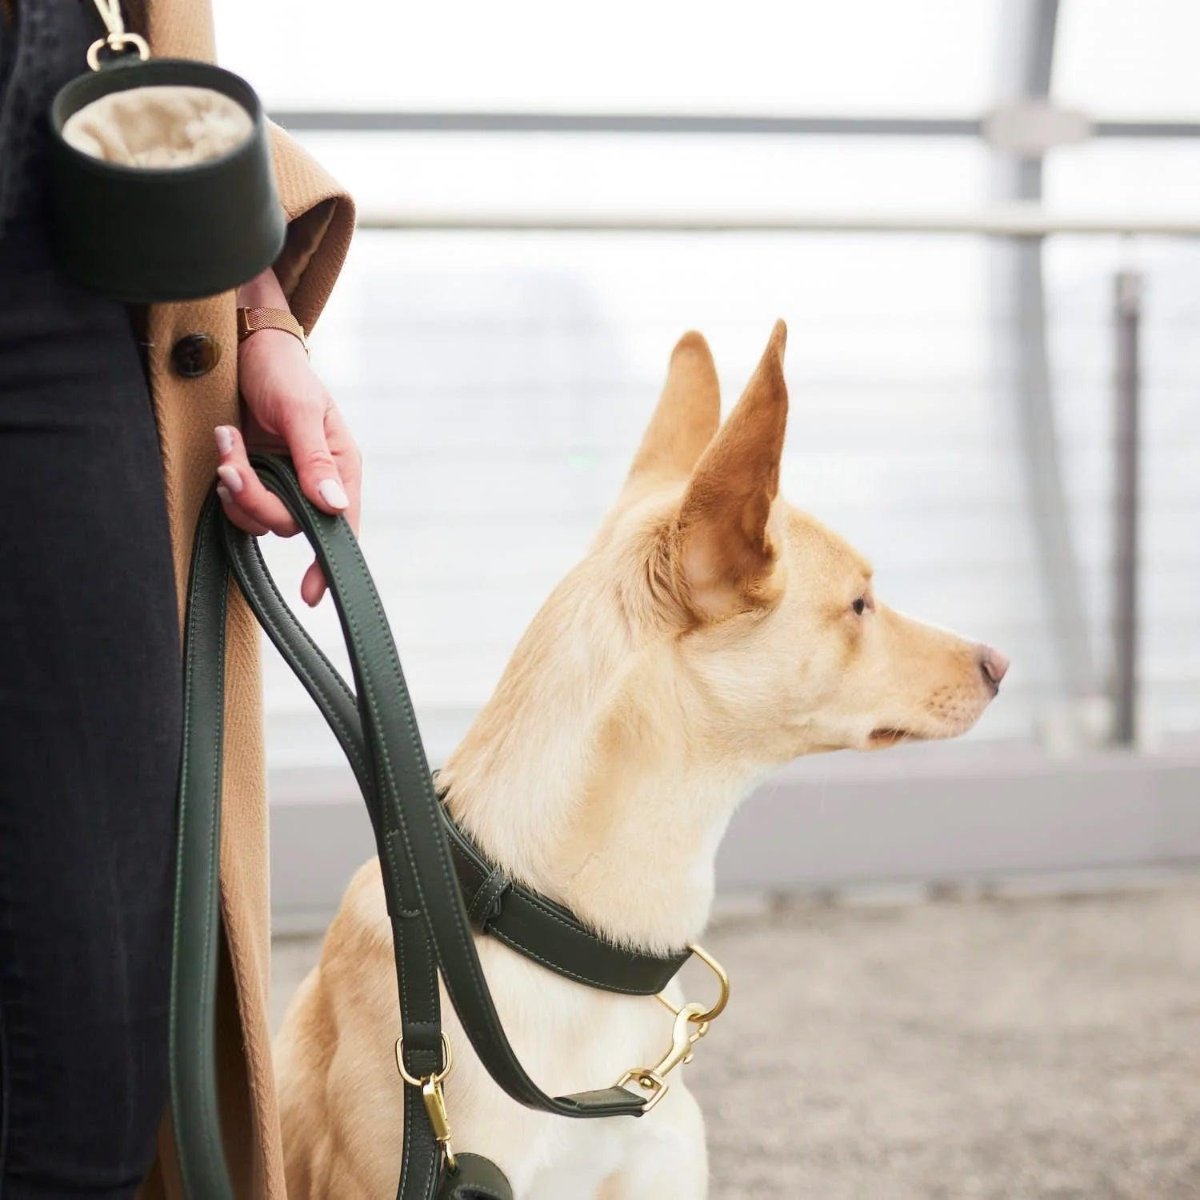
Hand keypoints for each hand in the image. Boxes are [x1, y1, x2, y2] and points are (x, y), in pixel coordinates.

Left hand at [215, 272, 360, 605]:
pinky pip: (239, 504)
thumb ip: (316, 460)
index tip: (313, 593)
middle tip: (232, 461)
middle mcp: (316, 481)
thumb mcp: (301, 410)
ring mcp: (284, 481)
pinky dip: (227, 482)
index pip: (343, 525)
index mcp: (340, 467)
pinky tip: (224, 445)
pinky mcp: (257, 478)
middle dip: (254, 497)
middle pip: (289, 523)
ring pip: (259, 518)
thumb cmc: (282, 372)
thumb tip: (335, 506)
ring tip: (226, 443)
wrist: (245, 347)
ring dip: (236, 489)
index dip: (330, 562)